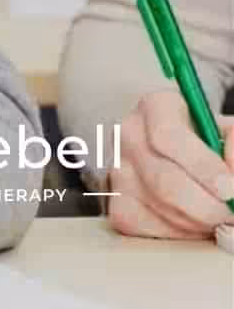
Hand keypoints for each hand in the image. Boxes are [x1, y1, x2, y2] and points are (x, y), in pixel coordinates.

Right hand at [106, 89, 233, 238]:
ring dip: (200, 221)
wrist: (179, 155)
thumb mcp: (226, 132)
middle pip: (165, 181)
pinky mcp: (117, 204)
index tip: (230, 187)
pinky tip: (195, 222)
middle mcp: (130, 136)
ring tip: (219, 215)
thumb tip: (232, 174)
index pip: (168, 136)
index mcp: (157, 107)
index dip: (203, 167)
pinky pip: (150, 230)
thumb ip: (233, 144)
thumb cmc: (207, 141)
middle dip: (209, 206)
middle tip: (231, 212)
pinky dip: (181, 233)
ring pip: (162, 209)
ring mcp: (119, 171)